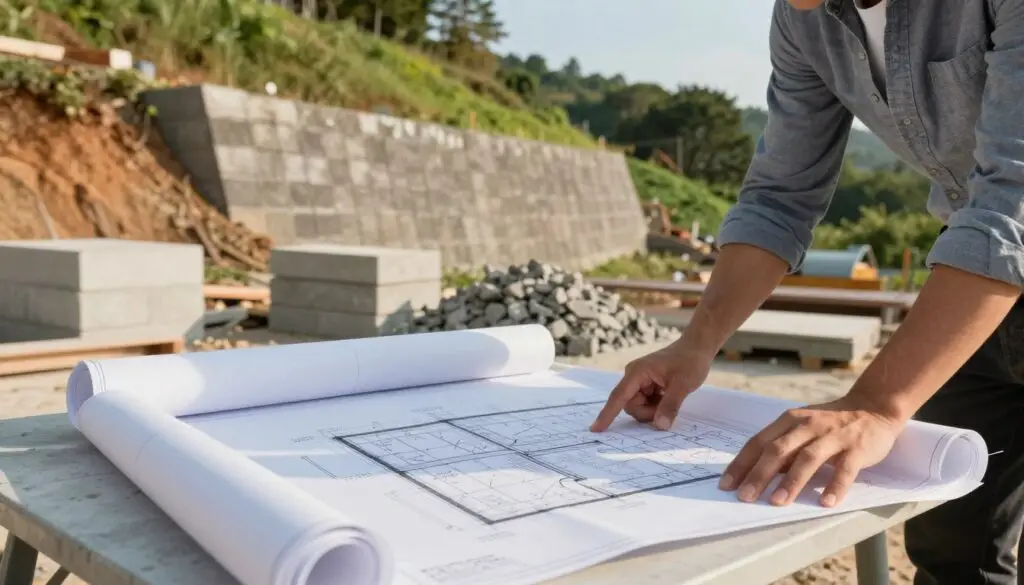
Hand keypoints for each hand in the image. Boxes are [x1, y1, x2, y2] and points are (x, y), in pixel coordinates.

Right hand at [590, 341, 713, 431]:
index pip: (618, 397)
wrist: (696, 348)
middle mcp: (634, 376)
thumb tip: (659, 425)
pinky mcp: (646, 385)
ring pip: (638, 407)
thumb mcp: (683, 384)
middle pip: (630, 406)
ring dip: (653, 410)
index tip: (595, 429)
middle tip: (668, 406)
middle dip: (648, 412)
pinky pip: (645, 403)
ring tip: (669, 397)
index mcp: (637, 372)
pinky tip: (668, 395)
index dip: (607, 415)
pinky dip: (656, 406)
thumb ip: (670, 405)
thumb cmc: (690, 361)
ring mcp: (639, 381)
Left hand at [719, 394, 905, 507]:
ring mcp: (833, 436)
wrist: (873, 407)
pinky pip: (845, 468)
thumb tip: (754, 474)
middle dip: (759, 474)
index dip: (741, 463)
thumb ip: (781, 448)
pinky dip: (835, 486)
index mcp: (789, 420)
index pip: (759, 442)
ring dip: (791, 481)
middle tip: (745, 497)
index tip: (726, 485)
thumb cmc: (829, 423)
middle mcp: (808, 425)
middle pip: (778, 450)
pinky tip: (825, 502)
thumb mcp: (801, 428)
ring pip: (808, 458)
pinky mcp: (857, 447)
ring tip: (777, 502)